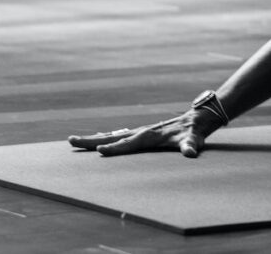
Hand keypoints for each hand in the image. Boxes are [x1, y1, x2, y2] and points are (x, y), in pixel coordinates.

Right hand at [67, 110, 217, 157]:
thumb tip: (191, 152)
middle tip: (71, 141)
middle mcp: (142, 132)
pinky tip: (98, 140)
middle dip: (92, 141)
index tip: (100, 151)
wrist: (198, 118)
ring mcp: (141, 132)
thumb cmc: (195, 132)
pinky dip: (106, 138)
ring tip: (75, 141)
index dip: (115, 148)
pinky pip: (119, 136)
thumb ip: (191, 146)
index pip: (129, 143)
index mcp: (150, 136)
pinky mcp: (143, 133)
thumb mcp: (194, 140)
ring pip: (113, 135)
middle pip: (113, 137)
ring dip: (94, 139)